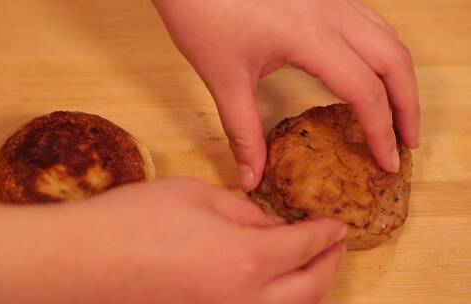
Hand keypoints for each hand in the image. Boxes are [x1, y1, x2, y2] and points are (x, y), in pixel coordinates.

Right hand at [0, 178, 346, 303]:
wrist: (86, 260)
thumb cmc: (136, 220)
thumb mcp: (197, 195)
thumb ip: (244, 210)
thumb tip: (270, 224)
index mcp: (248, 259)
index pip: (304, 247)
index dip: (326, 234)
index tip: (338, 225)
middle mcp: (245, 298)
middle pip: (309, 289)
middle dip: (329, 265)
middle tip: (335, 245)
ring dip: (309, 288)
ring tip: (312, 265)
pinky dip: (280, 299)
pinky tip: (273, 281)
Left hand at [153, 0, 419, 190]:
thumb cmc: (203, 16)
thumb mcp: (223, 80)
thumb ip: (242, 133)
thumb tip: (251, 177)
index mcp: (310, 36)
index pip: (365, 91)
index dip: (381, 132)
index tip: (386, 162)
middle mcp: (331, 13)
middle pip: (393, 61)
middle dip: (408, 106)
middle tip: (406, 143)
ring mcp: (331, 0)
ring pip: (388, 38)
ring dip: (400, 78)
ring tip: (399, 113)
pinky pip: (371, 23)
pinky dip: (383, 54)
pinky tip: (373, 74)